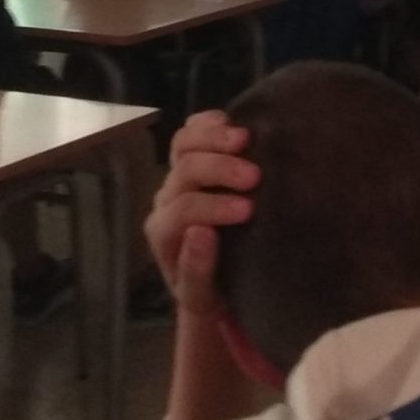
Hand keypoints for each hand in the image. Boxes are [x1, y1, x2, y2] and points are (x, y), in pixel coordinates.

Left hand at [144, 111, 258, 316]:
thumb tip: (202, 233)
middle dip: (218, 170)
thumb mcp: (201, 297)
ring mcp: (176, 178)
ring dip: (215, 138)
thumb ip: (197, 270)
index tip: (248, 210)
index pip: (183, 210)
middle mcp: (165, 200)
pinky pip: (191, 133)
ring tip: (246, 139)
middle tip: (255, 176)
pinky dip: (209, 123)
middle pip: (184, 170)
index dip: (213, 206)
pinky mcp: (190, 161)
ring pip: (183, 144)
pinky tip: (234, 122)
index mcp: (164, 232)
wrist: (209, 287)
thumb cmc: (210, 293)